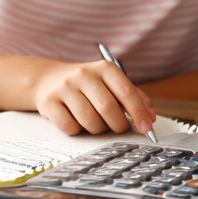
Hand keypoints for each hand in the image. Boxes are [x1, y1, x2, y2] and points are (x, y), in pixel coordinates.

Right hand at [32, 59, 155, 135]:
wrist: (47, 79)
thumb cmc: (87, 84)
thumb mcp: (110, 83)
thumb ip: (133, 96)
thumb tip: (150, 117)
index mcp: (105, 68)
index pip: (126, 92)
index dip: (138, 113)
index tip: (146, 129)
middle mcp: (85, 74)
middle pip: (108, 108)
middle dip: (118, 125)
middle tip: (118, 128)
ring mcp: (65, 87)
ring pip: (89, 121)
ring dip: (98, 129)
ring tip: (96, 123)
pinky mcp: (49, 102)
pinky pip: (70, 127)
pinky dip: (77, 130)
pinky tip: (76, 121)